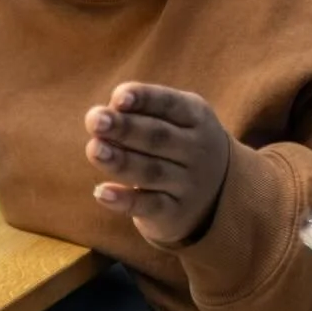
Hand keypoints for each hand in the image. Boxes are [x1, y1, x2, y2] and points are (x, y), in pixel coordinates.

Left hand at [85, 83, 231, 244]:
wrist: (216, 194)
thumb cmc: (178, 143)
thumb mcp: (173, 119)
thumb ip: (141, 112)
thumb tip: (104, 114)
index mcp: (196, 117)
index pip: (169, 104)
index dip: (144, 99)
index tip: (118, 97)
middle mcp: (196, 150)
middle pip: (157, 137)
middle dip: (124, 128)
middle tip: (95, 120)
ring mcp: (187, 184)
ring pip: (151, 171)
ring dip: (121, 161)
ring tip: (95, 149)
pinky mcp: (173, 213)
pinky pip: (148, 206)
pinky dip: (124, 200)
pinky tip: (101, 192)